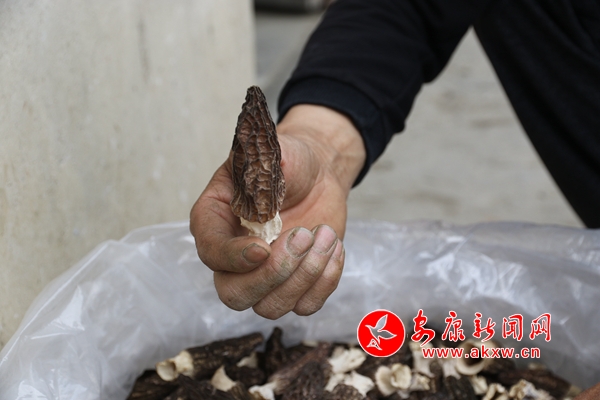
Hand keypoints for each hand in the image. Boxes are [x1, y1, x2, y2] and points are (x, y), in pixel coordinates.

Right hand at [190, 105, 365, 318]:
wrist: (316, 174)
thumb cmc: (288, 162)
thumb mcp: (272, 154)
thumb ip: (261, 168)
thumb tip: (260, 185)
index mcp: (215, 220)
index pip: (211, 252)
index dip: (234, 258)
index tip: (263, 247)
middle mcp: (233, 257)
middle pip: (235, 295)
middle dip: (274, 273)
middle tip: (303, 234)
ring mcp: (263, 276)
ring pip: (271, 307)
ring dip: (305, 276)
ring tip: (324, 233)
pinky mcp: (295, 285)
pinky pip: (305, 306)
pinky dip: (325, 282)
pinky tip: (333, 246)